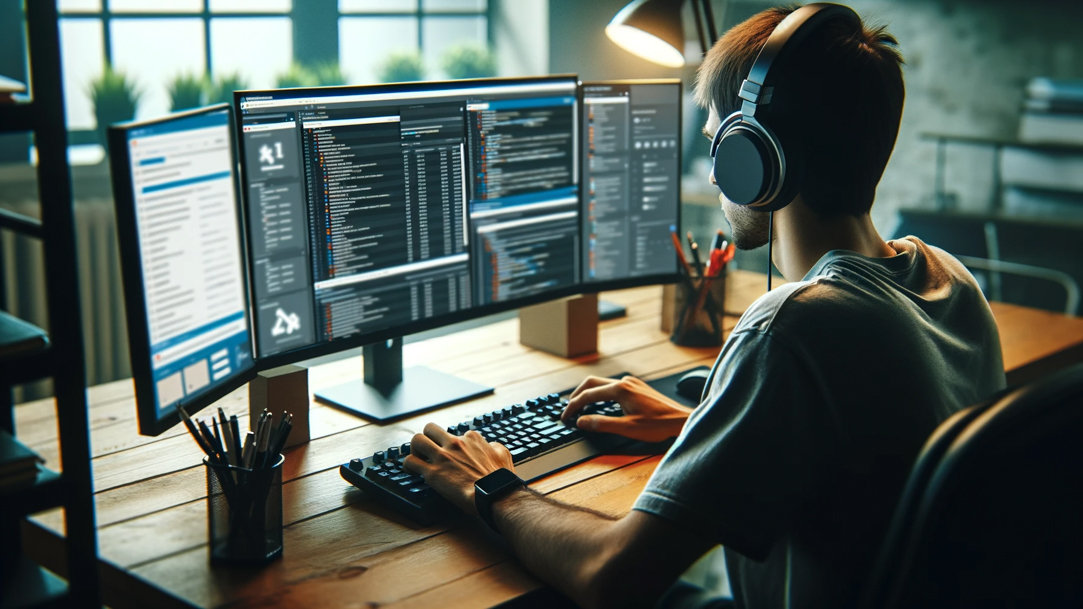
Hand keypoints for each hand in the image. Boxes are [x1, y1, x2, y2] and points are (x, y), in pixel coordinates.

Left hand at [403, 422, 514, 513]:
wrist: (494, 494)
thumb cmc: (499, 478)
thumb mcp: (502, 453)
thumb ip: (493, 446)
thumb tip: (489, 445)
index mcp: (471, 438)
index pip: (454, 433)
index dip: (450, 444)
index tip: (450, 452)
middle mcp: (455, 443)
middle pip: (430, 429)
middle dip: (427, 437)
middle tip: (427, 448)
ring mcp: (442, 456)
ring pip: (417, 440)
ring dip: (414, 448)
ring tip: (417, 457)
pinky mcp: (432, 472)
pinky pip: (411, 462)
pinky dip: (408, 465)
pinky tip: (411, 470)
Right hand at [561, 375, 692, 442]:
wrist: (681, 420)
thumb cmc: (658, 425)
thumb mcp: (627, 428)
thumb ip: (602, 424)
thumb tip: (581, 421)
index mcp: (620, 389)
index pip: (588, 395)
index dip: (573, 407)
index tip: (565, 417)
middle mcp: (624, 382)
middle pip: (591, 383)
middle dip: (577, 395)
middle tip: (568, 409)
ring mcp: (631, 383)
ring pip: (602, 383)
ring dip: (589, 394)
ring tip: (580, 407)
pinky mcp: (637, 387)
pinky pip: (612, 386)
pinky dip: (600, 394)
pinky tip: (600, 405)